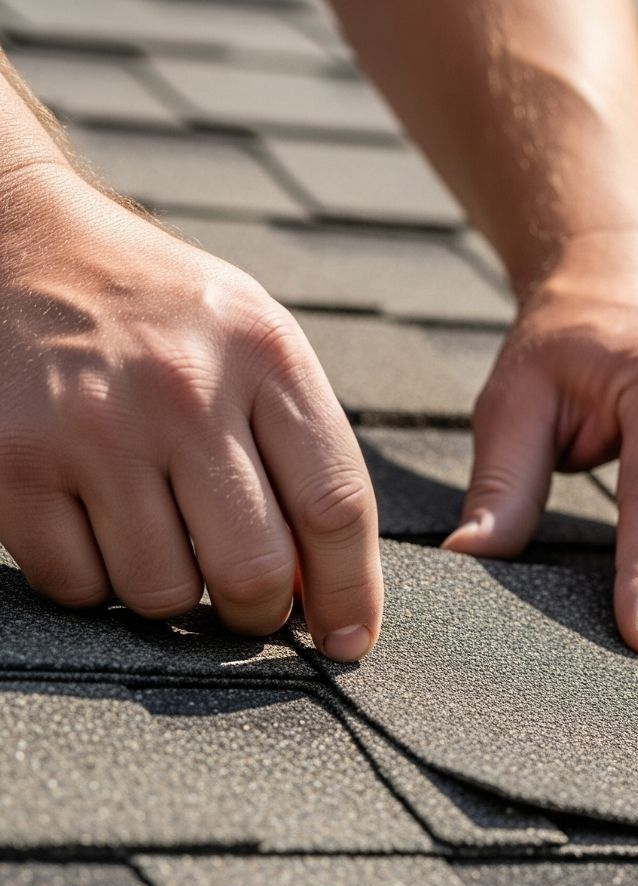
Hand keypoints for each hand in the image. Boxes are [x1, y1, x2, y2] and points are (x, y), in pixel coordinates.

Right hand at [0, 164, 380, 660]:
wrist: (26, 243)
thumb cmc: (163, 312)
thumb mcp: (256, 344)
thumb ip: (299, 448)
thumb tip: (318, 582)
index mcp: (266, 357)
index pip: (336, 505)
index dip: (352, 592)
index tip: (349, 640)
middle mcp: (183, 391)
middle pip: (255, 568)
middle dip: (261, 614)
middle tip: (252, 608)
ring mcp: (94, 428)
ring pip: (163, 593)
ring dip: (175, 598)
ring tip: (167, 545)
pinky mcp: (12, 460)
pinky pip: (76, 585)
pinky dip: (96, 583)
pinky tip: (100, 529)